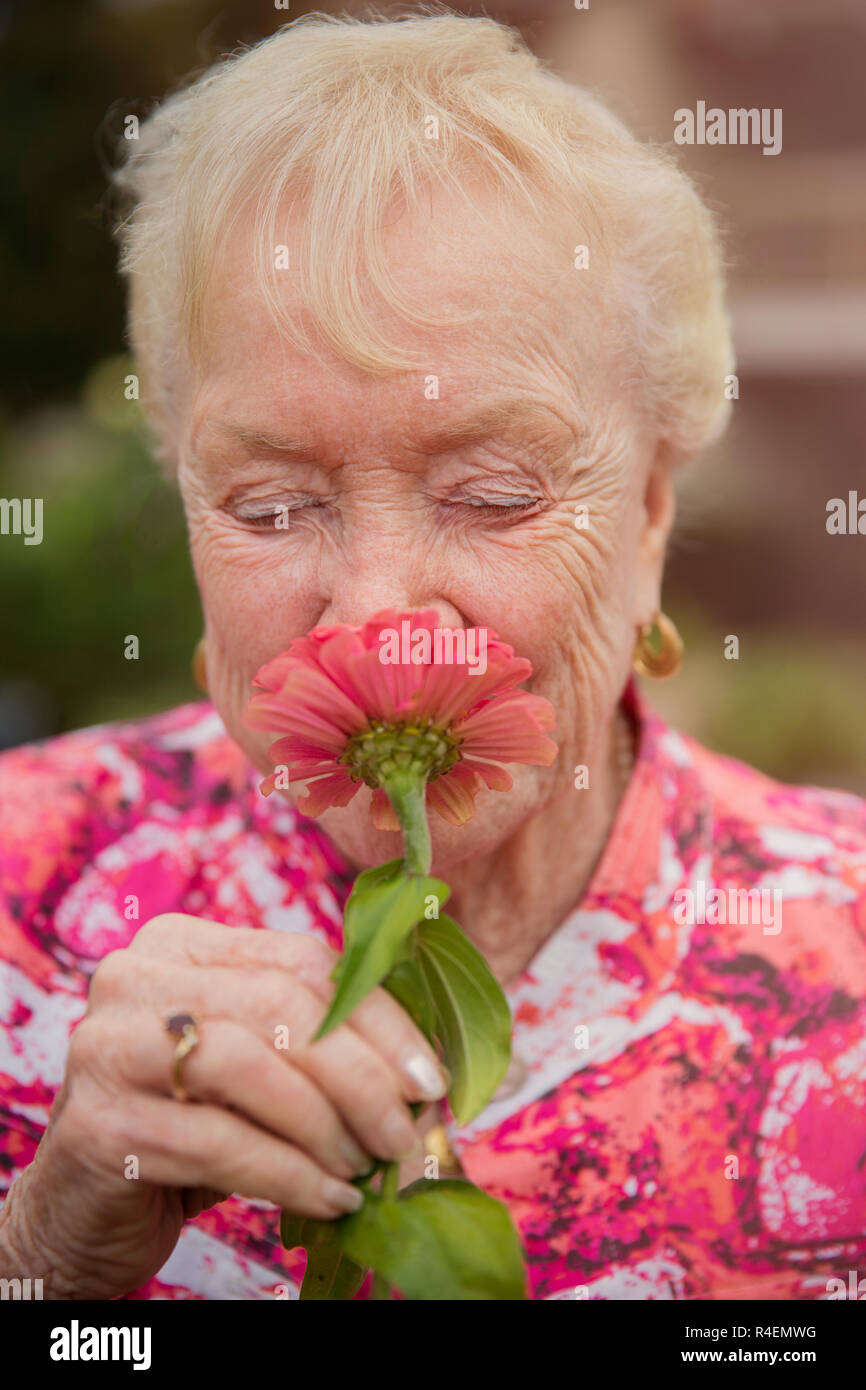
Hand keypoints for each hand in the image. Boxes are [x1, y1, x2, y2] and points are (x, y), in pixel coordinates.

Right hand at [0, 913, 448, 1298]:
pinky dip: (292, 1175)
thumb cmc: (188, 1125)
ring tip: (365, 1169)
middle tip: (407, 1136)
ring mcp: (107, 1046)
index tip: (431, 1079)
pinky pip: (220, 1143)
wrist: (85, 1206)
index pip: (304, 961)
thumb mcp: (254, 1066)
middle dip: (362, 1076)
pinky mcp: (98, 1124)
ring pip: (250, 1068)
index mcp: (182, 943)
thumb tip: (428, 1072)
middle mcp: (136, 978)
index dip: (381, 1019)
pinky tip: (332, 1199)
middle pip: (280, 1008)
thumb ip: (319, 1042)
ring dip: (328, 1127)